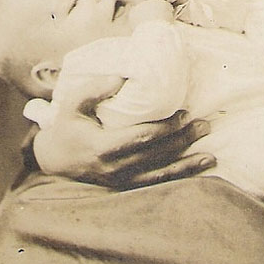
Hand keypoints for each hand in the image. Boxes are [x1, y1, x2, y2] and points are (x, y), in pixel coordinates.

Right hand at [32, 73, 214, 189]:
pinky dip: (178, 178)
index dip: (165, 128)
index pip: (140, 137)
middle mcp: (114, 168)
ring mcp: (121, 181)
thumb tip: (122, 76)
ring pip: (160, 174)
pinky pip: (156, 184)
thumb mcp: (72, 103)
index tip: (184, 113)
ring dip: (187, 164)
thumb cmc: (66, 126)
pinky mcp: (125, 187)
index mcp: (102, 147)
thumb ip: (95, 89)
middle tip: (205, 125)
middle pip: (156, 155)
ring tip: (211, 156)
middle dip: (183, 141)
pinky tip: (195, 171)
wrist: (53, 161)